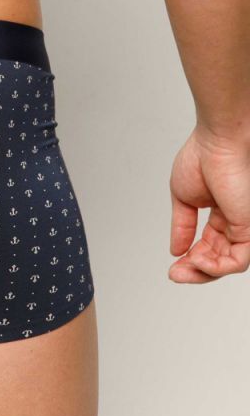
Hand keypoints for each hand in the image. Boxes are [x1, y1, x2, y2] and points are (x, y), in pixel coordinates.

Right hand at [168, 128, 249, 281]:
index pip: (208, 247)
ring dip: (203, 272)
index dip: (190, 260)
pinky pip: (238, 261)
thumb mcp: (183, 198)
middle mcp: (234, 222)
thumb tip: (176, 249)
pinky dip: (216, 266)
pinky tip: (197, 260)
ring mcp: (243, 226)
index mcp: (220, 214)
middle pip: (217, 259)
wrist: (217, 141)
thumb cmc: (203, 157)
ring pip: (227, 264)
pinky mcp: (249, 228)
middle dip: (194, 271)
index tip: (172, 267)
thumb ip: (182, 226)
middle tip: (175, 274)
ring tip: (185, 267)